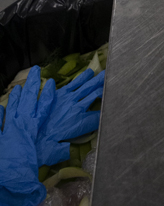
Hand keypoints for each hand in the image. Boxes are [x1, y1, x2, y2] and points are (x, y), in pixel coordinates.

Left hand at [0, 67, 51, 205]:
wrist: (1, 182)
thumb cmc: (20, 174)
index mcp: (32, 130)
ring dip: (16, 97)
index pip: (42, 107)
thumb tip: (67, 150)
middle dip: (31, 85)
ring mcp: (6, 130)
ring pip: (11, 108)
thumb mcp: (41, 163)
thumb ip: (55, 154)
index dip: (47, 94)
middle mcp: (19, 126)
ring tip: (18, 86)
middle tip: (35, 70)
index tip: (51, 82)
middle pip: (26, 101)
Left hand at [35, 68, 104, 167]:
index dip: (106, 112)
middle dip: (105, 87)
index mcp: (79, 122)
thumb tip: (73, 150)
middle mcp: (76, 108)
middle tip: (113, 79)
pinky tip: (88, 72)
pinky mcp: (59, 94)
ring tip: (104, 73)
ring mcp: (68, 99)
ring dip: (96, 80)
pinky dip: (82, 77)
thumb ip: (68, 149)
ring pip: (86, 87)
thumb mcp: (58, 150)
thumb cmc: (43, 146)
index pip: (98, 116)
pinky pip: (73, 84)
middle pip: (95, 94)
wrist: (30, 135)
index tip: (112, 108)